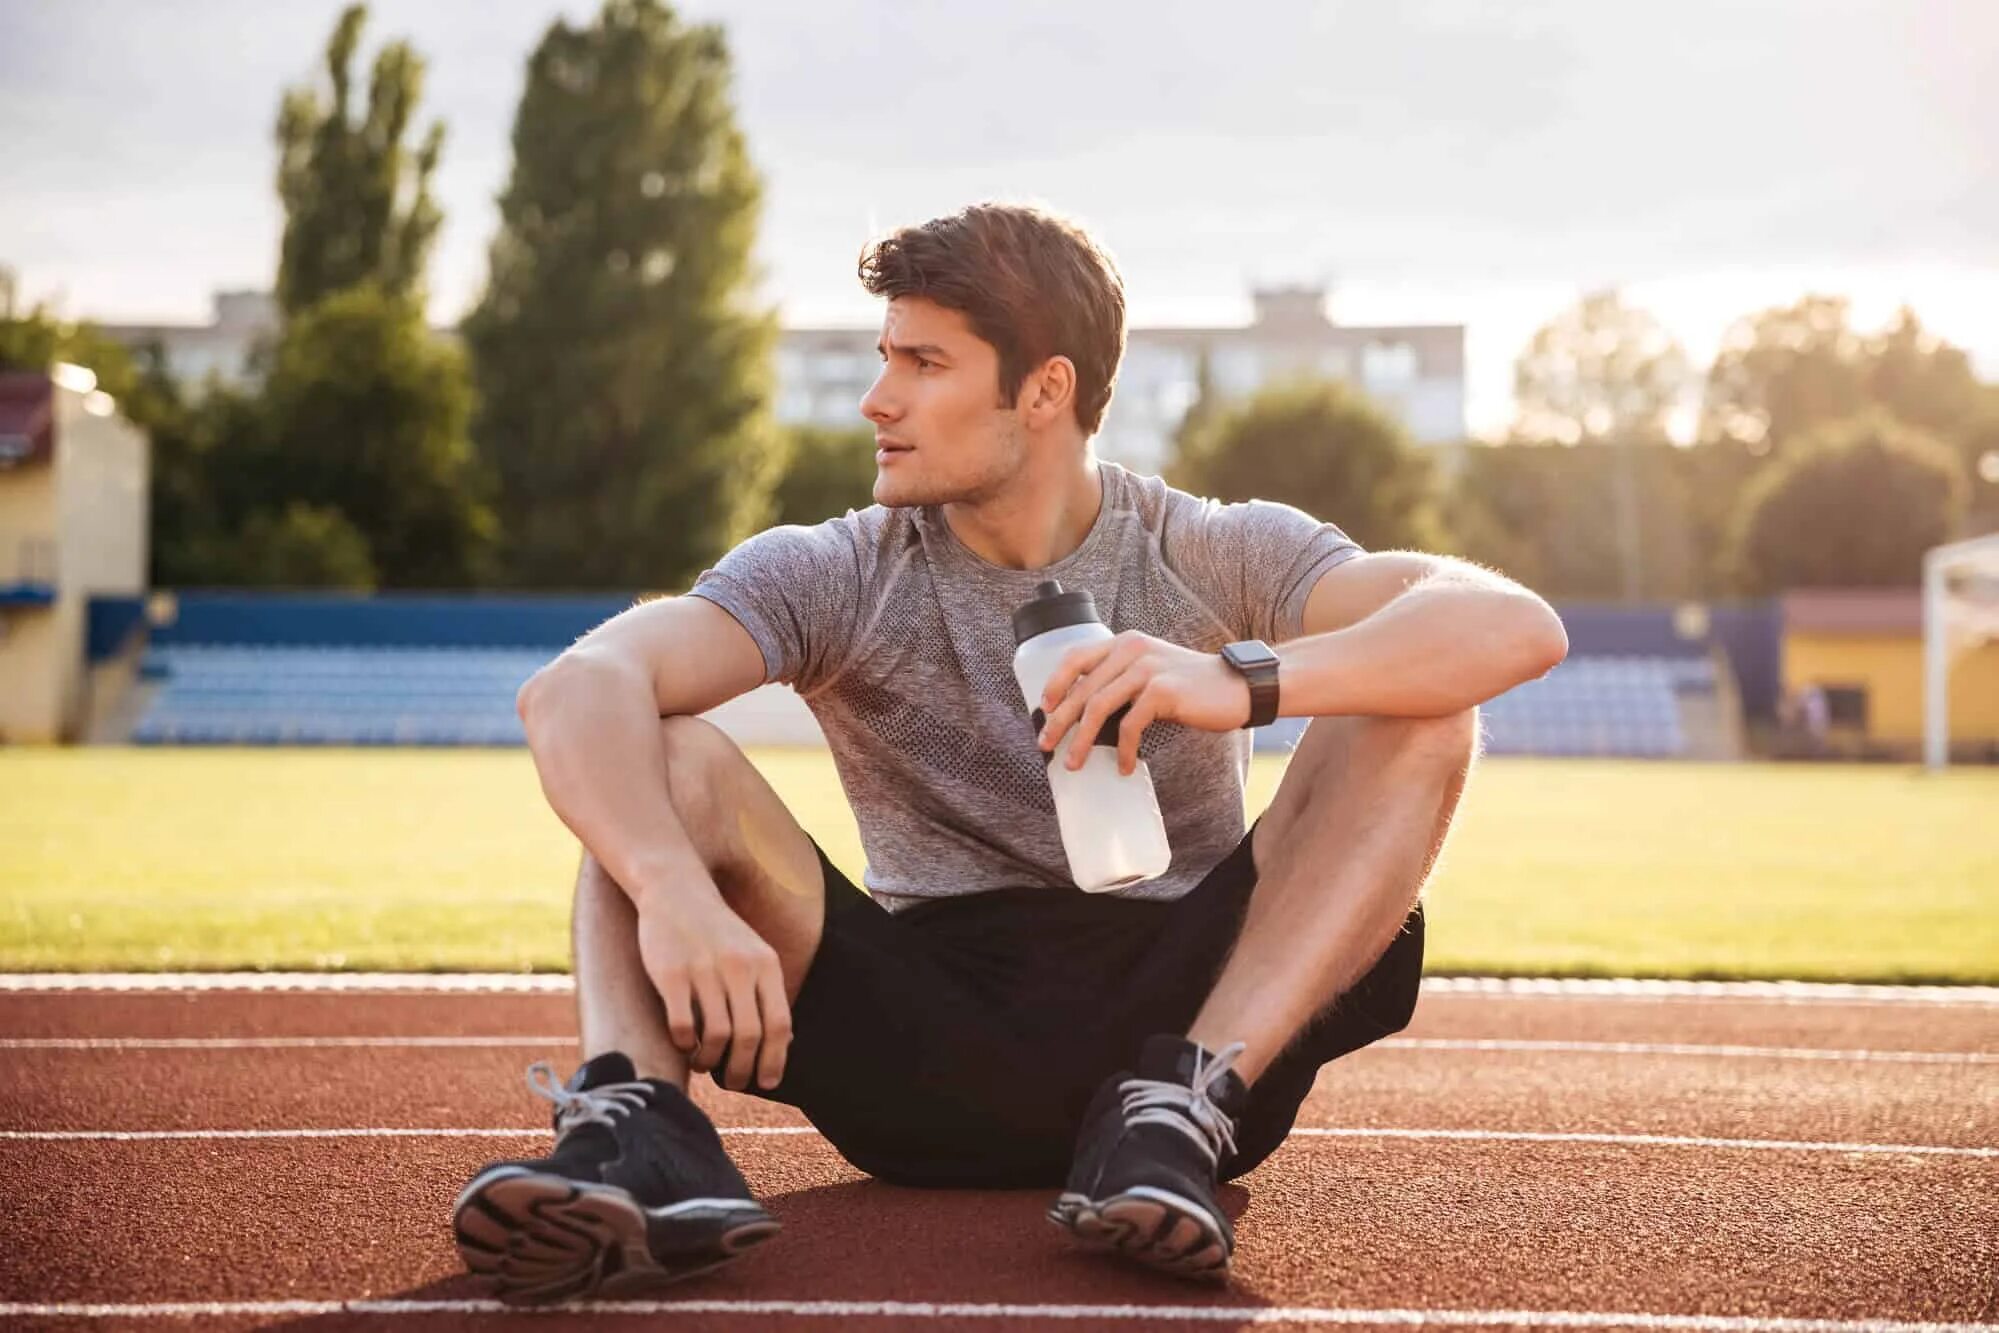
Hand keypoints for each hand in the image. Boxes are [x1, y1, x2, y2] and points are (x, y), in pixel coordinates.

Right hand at [634, 883, 791, 1091]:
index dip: (775, 1059)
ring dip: (711, 1060)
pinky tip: (684, 1044)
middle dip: (742, 1069)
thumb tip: (782, 1044)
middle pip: (749, 1036)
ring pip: (717, 1036)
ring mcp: (704, 970)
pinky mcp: (671, 974)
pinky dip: (685, 1044)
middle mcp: (739, 967)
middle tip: (733, 1082)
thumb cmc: (717, 933)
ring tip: (704, 1062)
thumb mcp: (753, 954)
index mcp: (765, 965)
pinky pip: (683, 1025)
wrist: (676, 891)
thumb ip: (766, 993)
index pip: (779, 1025)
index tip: (768, 1082)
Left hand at [1036, 631, 1253, 775]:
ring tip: (1073, 763)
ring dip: (1082, 740)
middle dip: (1060, 720)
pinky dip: (1125, 750)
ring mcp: (1147, 669)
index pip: (1076, 655)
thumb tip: (1085, 711)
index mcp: (1125, 642)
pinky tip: (1125, 767)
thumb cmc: (1191, 686)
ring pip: (1099, 706)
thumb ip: (1123, 678)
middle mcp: (1132, 649)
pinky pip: (1131, 725)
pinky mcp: (1163, 691)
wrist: (1236, 687)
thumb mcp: (1152, 670)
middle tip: (1046, 744)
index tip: (1043, 706)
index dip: (1056, 681)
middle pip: (1082, 688)